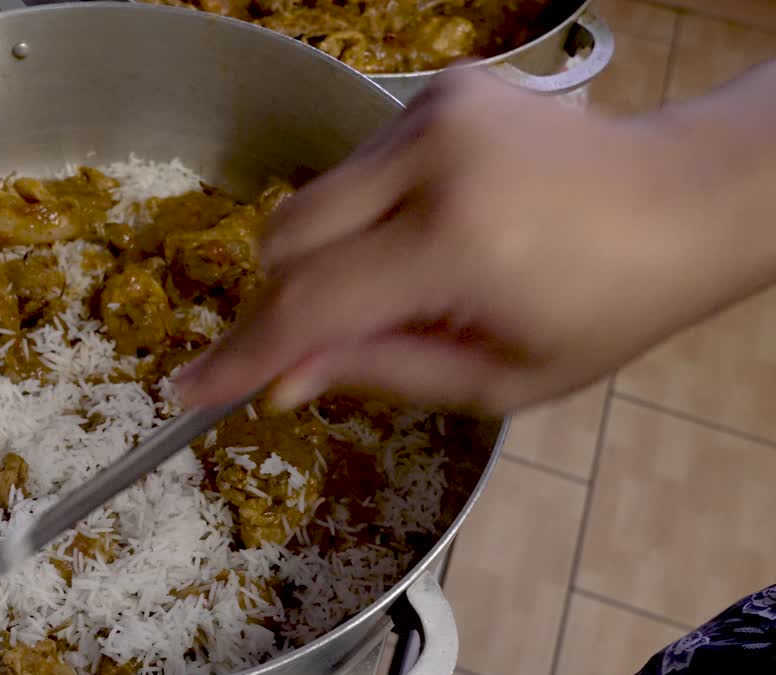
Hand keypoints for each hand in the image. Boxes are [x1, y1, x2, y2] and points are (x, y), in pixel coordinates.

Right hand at [174, 68, 775, 414]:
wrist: (684, 199)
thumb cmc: (603, 310)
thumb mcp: (498, 378)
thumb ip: (380, 373)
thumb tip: (279, 382)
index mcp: (459, 243)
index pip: (313, 303)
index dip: (244, 355)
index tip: (188, 390)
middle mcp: (433, 158)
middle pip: (287, 237)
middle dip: (286, 301)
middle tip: (323, 342)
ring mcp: (433, 110)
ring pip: (314, 198)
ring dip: (331, 254)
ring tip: (409, 278)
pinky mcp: (439, 88)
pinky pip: (354, 165)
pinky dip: (365, 212)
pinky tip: (429, 226)